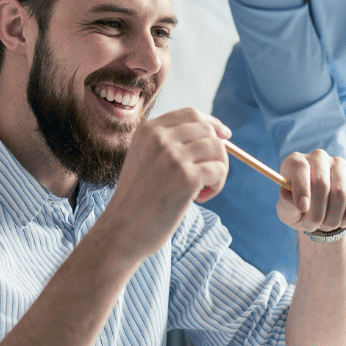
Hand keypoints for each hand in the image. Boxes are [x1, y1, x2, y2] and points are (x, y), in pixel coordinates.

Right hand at [100, 109, 230, 261]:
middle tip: (210, 174)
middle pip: (207, 129)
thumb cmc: (136, 200)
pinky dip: (217, 185)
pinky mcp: (187, 178)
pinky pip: (219, 170)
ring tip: (203, 189)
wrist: (121, 230)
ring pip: (217, 148)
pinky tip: (200, 199)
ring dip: (219, 169)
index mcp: (148, 130)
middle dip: (217, 150)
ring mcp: (173, 157)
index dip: (212, 123)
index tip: (225, 136)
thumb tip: (216, 136)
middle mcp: (160, 138)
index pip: (190, 114)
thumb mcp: (144, 159)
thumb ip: (169, 144)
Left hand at [275, 150, 345, 234]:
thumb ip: (286, 205)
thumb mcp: (287, 211)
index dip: (301, 188)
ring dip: (332, 218)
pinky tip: (342, 222)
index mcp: (295, 162)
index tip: (303, 208)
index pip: (299, 167)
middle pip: (321, 183)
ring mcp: (340, 163)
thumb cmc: (299, 209)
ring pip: (340, 193)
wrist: (320, 213)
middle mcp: (318, 157)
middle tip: (311, 226)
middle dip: (316, 212)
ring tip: (325, 225)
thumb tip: (290, 198)